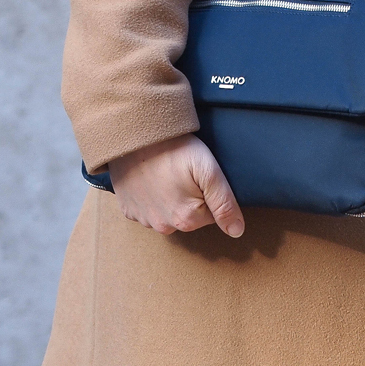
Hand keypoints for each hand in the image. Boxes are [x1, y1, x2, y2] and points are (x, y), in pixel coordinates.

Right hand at [107, 134, 244, 237]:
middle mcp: (164, 227)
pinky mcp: (127, 210)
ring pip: (166, 214)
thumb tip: (236, 231)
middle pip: (188, 217)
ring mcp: (143, 220)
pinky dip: (149, 197)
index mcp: (187, 220)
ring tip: (164, 174)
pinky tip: (149, 179)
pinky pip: (145, 209)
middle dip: (188, 198)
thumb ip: (224, 203)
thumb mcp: (207, 170)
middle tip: (180, 172)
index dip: (207, 193)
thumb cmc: (173, 148)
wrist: (134, 133)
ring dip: (168, 198)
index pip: (210, 215)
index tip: (198, 176)